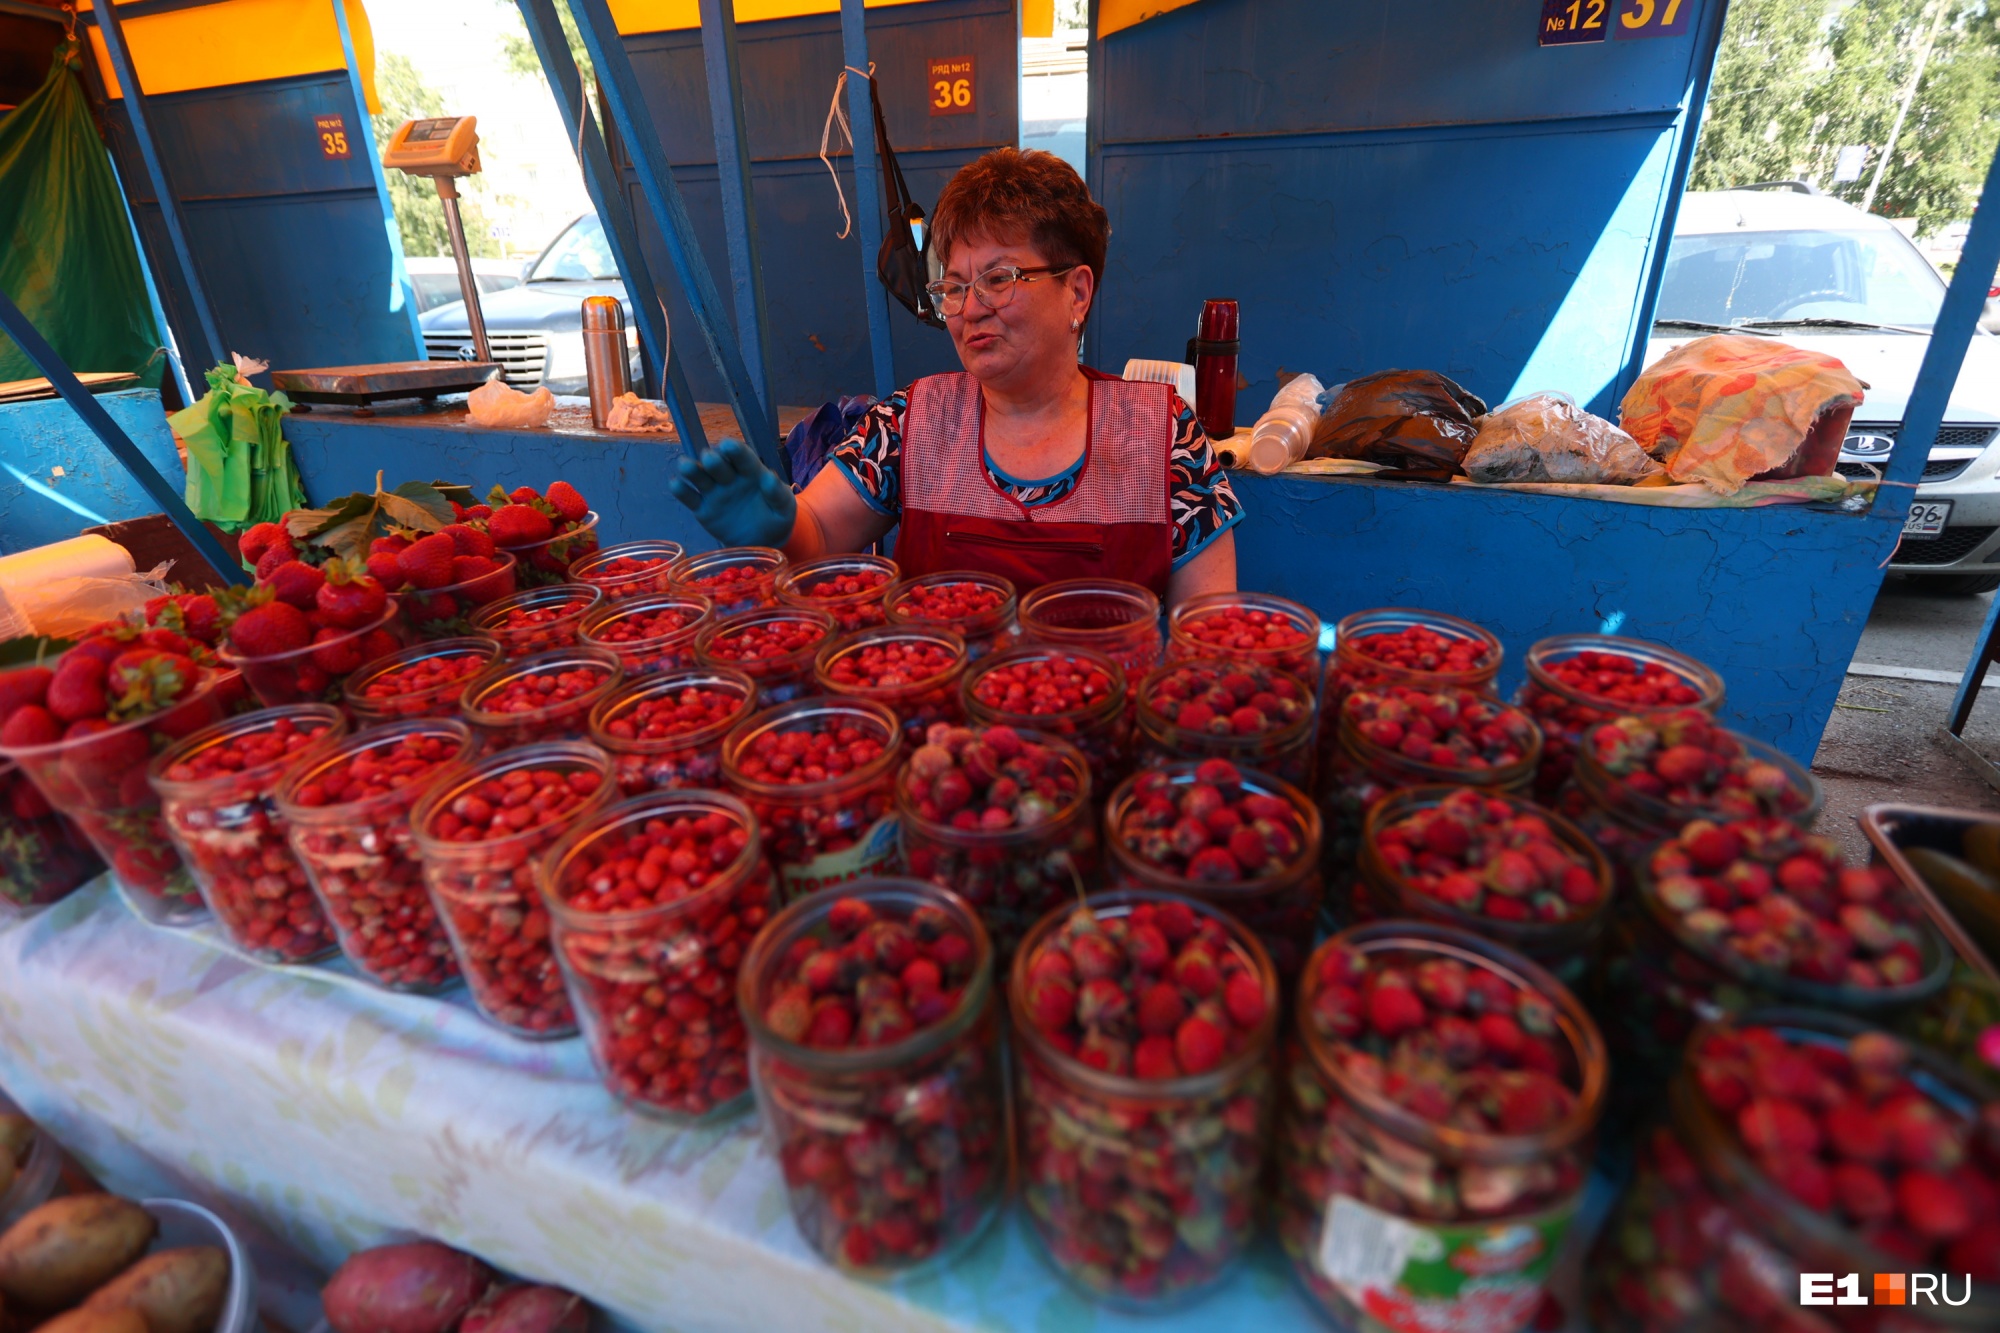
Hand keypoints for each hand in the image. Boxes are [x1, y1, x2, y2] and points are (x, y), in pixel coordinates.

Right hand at [666, 438, 796, 548]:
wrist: (763, 541)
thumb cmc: (776, 517)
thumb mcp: (784, 507)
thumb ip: (778, 494)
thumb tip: (770, 478)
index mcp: (751, 473)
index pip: (743, 458)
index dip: (735, 451)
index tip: (728, 445)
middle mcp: (730, 478)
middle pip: (718, 464)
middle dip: (713, 460)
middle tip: (710, 459)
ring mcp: (714, 493)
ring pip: (699, 477)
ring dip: (691, 470)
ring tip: (686, 466)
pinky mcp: (703, 509)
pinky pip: (690, 498)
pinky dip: (681, 491)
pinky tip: (676, 484)